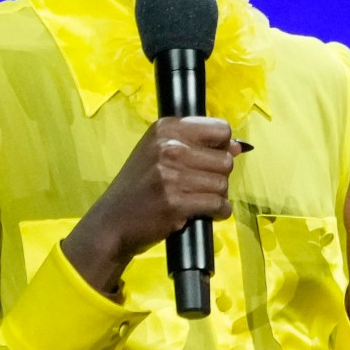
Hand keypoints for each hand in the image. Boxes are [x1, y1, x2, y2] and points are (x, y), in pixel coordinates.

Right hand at [62, 116, 245, 298]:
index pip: (221, 129)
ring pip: (223, 184)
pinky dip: (217, 212)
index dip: (221, 147)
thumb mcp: (159, 154)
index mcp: (166, 128)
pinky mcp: (176, 203)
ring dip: (217, 196)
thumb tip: (237, 147)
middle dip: (218, 176)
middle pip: (225, 160)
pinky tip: (201, 213)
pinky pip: (218, 205)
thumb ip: (197, 146)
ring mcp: (172, 175)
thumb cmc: (139, 187)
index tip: (209, 160)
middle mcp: (169, 147)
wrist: (112, 221)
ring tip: (196, 199)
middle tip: (198, 186)